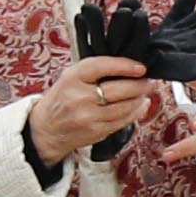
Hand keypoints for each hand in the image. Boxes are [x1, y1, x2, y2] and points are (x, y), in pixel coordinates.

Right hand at [21, 55, 156, 170]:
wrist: (46, 128)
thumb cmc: (63, 98)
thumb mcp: (71, 77)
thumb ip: (96, 70)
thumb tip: (130, 66)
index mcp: (73, 77)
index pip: (102, 66)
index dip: (125, 65)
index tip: (141, 67)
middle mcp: (79, 97)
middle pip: (119, 89)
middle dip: (140, 85)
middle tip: (149, 81)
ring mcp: (88, 116)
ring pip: (125, 106)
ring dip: (140, 99)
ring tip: (145, 93)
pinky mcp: (96, 131)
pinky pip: (123, 121)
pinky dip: (136, 112)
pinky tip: (140, 106)